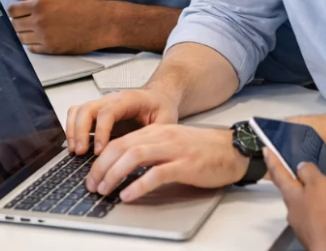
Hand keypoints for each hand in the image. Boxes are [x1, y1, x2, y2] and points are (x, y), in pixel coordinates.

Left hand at [8, 0, 114, 53]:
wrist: (102, 23)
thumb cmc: (85, 5)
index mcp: (39, 5)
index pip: (13, 10)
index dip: (14, 9)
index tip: (18, 10)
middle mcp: (38, 22)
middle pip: (14, 25)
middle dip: (17, 21)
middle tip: (25, 19)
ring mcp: (44, 37)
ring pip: (21, 38)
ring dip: (23, 33)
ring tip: (32, 29)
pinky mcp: (51, 50)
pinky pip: (32, 49)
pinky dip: (32, 44)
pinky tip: (40, 38)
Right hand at [65, 88, 178, 155]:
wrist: (158, 98)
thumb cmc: (161, 108)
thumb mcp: (165, 121)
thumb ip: (153, 136)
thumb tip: (139, 155)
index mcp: (129, 99)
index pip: (107, 112)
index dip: (100, 132)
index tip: (100, 151)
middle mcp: (111, 99)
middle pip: (87, 109)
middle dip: (80, 131)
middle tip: (81, 152)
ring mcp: (102, 105)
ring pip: (78, 110)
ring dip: (73, 130)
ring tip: (75, 151)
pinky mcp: (96, 113)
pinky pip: (77, 115)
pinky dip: (72, 129)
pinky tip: (76, 146)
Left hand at [84, 124, 247, 201]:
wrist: (233, 150)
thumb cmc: (202, 150)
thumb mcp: (171, 144)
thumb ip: (149, 151)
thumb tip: (123, 167)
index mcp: (156, 131)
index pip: (119, 142)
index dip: (101, 160)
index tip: (92, 176)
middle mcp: (162, 136)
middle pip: (122, 148)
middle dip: (102, 168)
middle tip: (92, 185)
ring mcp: (174, 149)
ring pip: (134, 156)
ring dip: (115, 174)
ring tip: (105, 189)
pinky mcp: (185, 165)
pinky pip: (157, 173)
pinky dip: (139, 185)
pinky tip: (129, 195)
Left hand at [265, 150, 325, 250]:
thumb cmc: (324, 216)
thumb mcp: (318, 183)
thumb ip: (309, 171)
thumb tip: (302, 166)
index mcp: (291, 194)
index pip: (278, 172)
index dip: (272, 159)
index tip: (265, 150)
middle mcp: (292, 209)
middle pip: (292, 190)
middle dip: (299, 181)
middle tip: (307, 173)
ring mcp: (302, 223)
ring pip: (306, 205)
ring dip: (315, 198)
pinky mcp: (314, 234)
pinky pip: (318, 218)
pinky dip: (325, 213)